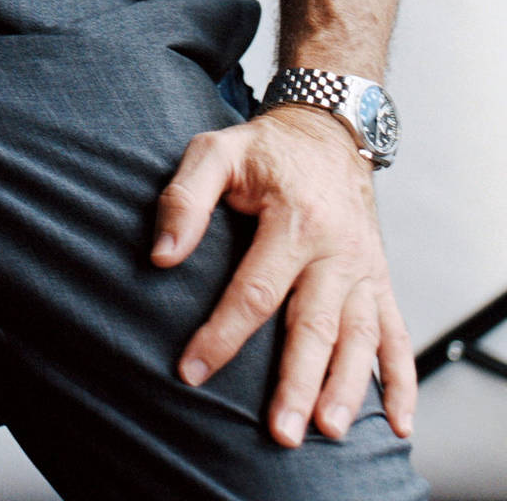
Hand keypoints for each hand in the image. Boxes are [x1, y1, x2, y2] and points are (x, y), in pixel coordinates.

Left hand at [152, 106, 414, 447]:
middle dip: (297, 383)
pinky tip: (399, 423)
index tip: (192, 372)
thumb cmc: (263, 148)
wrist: (327, 131)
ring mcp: (364, 271)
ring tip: (329, 432)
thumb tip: (161, 256)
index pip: (254, 291)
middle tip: (279, 434)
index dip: (222, 335)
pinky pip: (398, 337)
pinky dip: (403, 382)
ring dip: (348, 390)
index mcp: (294, 221)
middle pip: (314, 327)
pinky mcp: (381, 282)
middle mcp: (336, 252)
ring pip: (360, 340)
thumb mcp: (215, 151)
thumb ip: (184, 199)